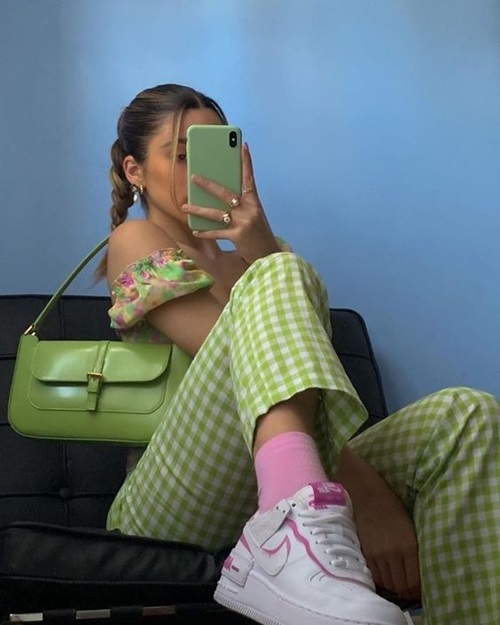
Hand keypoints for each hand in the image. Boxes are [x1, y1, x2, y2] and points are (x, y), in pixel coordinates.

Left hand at [182, 143, 280, 263]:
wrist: (269, 256)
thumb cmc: (259, 235)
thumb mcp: (254, 216)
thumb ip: (241, 206)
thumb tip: (221, 198)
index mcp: (254, 203)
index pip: (249, 178)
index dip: (246, 162)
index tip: (243, 147)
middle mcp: (249, 210)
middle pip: (225, 193)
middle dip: (208, 185)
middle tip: (194, 177)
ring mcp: (243, 222)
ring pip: (216, 213)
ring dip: (198, 209)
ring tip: (184, 206)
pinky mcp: (238, 236)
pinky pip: (216, 232)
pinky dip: (205, 232)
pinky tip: (195, 231)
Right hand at [334, 446, 420, 601]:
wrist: (366, 494)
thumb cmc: (392, 507)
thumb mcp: (409, 526)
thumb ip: (413, 549)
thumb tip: (417, 571)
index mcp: (409, 545)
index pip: (415, 581)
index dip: (418, 591)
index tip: (420, 592)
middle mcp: (394, 553)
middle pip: (402, 586)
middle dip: (407, 592)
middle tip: (409, 591)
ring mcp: (378, 555)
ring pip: (388, 584)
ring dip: (394, 587)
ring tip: (398, 585)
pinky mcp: (365, 553)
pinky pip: (375, 576)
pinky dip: (382, 581)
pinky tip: (385, 578)